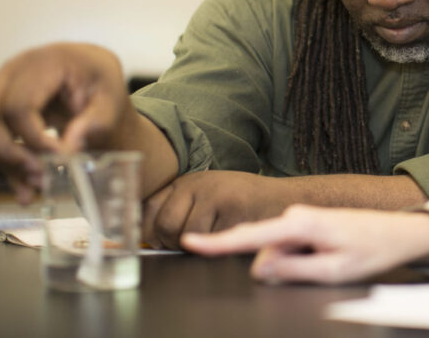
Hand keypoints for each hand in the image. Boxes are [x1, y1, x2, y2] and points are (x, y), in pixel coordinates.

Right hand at [0, 42, 136, 201]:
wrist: (93, 74)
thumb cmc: (101, 81)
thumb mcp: (111, 99)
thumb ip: (94, 122)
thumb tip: (69, 146)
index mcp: (44, 63)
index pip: (20, 105)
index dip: (35, 138)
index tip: (61, 157)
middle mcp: (14, 71)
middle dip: (8, 153)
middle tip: (38, 175)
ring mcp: (1, 86)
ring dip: (4, 163)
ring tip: (34, 185)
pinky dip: (4, 163)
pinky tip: (25, 184)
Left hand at [143, 171, 292, 249]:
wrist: (283, 198)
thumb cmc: (243, 203)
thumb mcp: (207, 196)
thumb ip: (179, 209)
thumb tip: (144, 238)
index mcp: (188, 181)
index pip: (148, 208)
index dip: (145, 230)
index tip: (151, 241)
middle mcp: (198, 184)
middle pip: (164, 226)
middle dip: (171, 244)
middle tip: (188, 245)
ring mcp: (215, 196)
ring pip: (186, 237)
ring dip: (195, 248)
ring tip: (213, 239)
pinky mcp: (232, 211)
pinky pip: (210, 241)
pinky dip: (215, 246)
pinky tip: (228, 235)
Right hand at [181, 204, 428, 284]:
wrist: (397, 232)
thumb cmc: (370, 250)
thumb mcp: (332, 271)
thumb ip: (292, 271)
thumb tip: (259, 269)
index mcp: (301, 223)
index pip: (250, 236)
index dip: (217, 242)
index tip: (188, 241)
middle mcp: (296, 215)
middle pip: (266, 254)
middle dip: (283, 270)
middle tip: (325, 268)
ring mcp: (300, 218)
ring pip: (279, 255)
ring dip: (298, 265)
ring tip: (333, 261)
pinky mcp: (304, 223)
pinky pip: (290, 249)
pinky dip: (303, 259)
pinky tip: (328, 257)